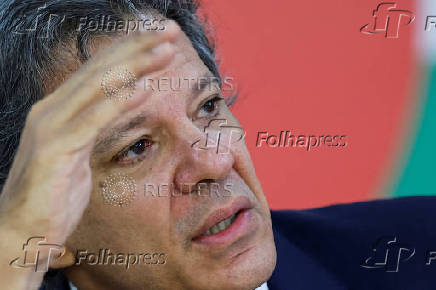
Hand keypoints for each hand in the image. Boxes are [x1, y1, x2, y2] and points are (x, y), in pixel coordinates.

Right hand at [0, 21, 179, 287]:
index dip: (131, 49)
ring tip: (165, 49)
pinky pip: (94, 119)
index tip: (161, 38)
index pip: (100, 69)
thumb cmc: (56, 192)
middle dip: (138, 46)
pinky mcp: (55, 149)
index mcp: (60, 107)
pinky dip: (120, 101)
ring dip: (135, 65)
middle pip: (101, 68)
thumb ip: (96, 125)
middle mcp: (52, 108)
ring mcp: (51, 126)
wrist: (22, 230)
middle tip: (170, 30)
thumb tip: (119, 107)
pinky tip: (145, 87)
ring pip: (98, 86)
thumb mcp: (80, 150)